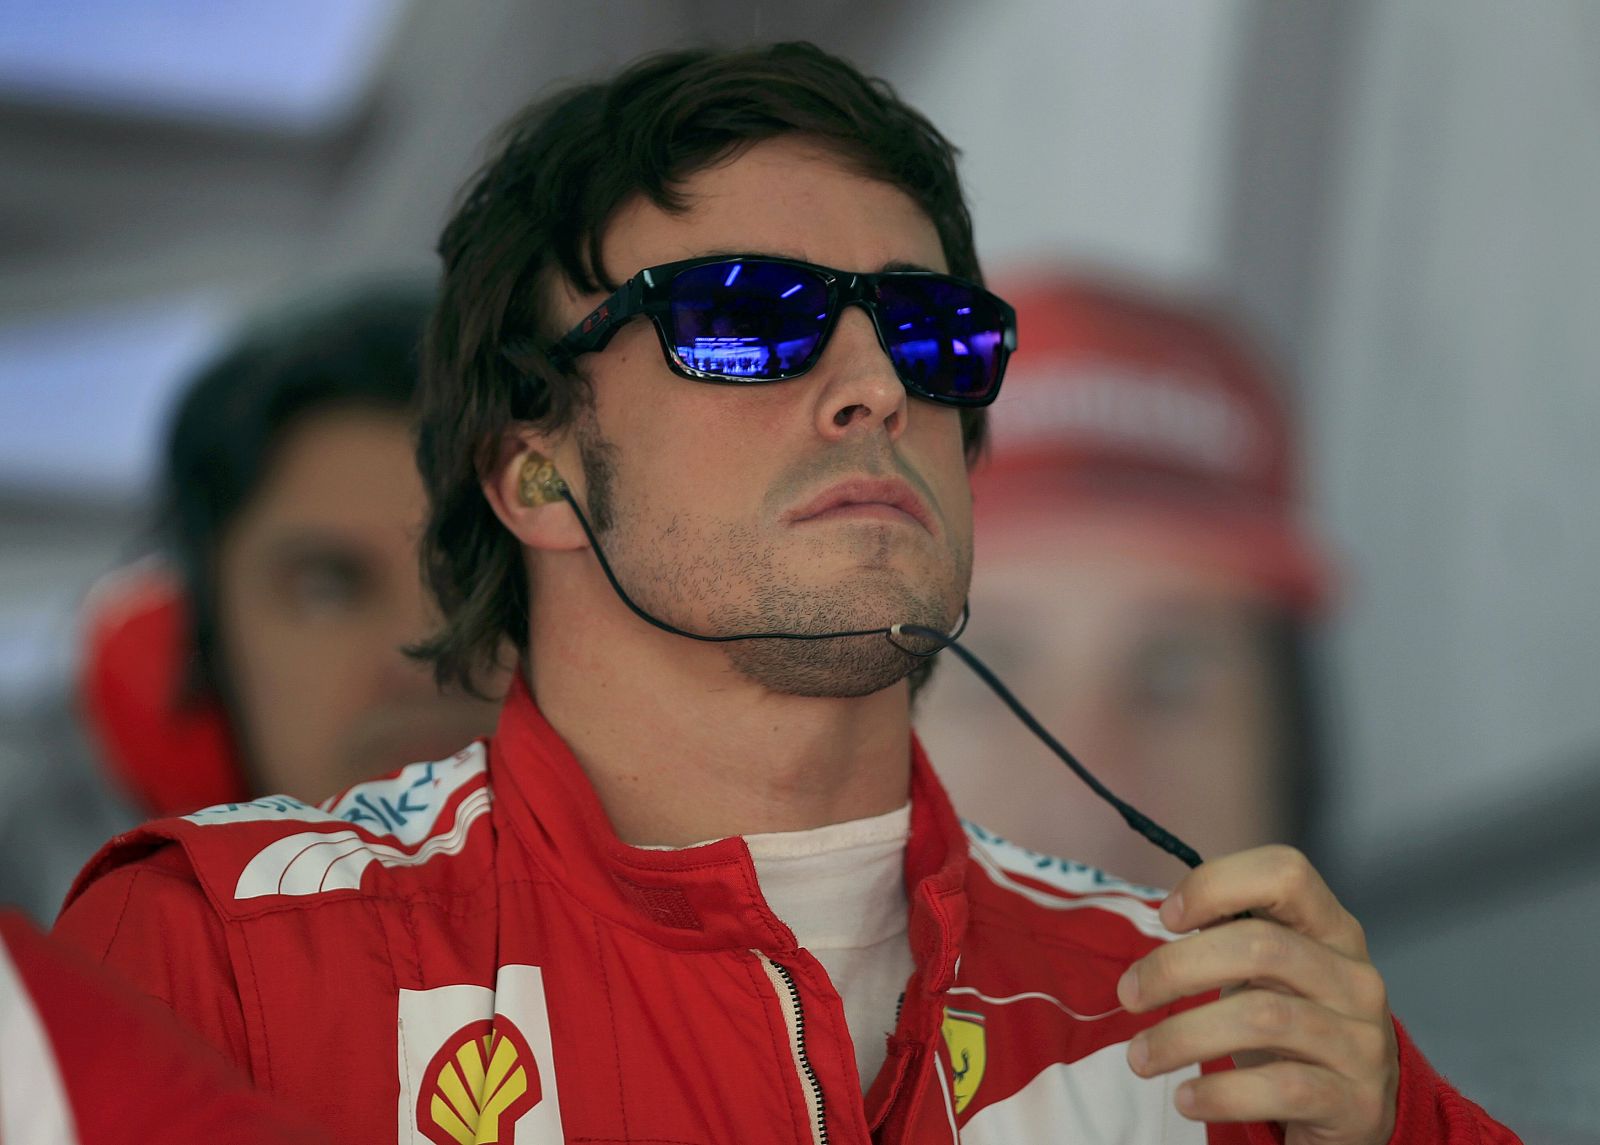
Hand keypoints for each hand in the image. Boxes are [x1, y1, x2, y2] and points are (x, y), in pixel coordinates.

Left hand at [1117, 845, 1398, 1144]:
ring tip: (1140, 1057)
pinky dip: (1221, 1094)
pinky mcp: (1355, 1101)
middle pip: (1261, 947)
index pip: (1286, 873)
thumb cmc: (1297, 1023)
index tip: (1167, 917)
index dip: (1217, 884)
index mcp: (1332, 930)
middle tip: (1129, 994)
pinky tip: (1186, 1098)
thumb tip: (1167, 914)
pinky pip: (1280, 1089)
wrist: (1359, 1108)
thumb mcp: (1275, 972)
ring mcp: (1361, 1041)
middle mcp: (1354, 978)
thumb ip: (1231, 935)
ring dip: (1183, 1037)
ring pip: (1263, 1019)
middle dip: (1178, 967)